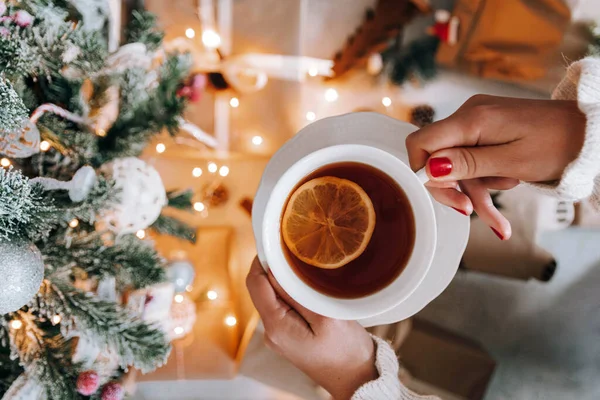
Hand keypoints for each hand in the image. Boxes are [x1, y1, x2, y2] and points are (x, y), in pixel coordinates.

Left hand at [246, 258, 377, 399]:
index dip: (262, 260)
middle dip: (274, 269)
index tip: (277, 243)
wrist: (356, 380)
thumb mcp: (326, 317)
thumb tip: (274, 271)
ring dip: (284, 282)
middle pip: (262, 289)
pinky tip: (307, 288)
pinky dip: (290, 294)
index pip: (255, 283)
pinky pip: (282, 308)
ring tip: (305, 269)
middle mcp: (271, 332)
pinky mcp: (288, 336)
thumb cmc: (347, 351)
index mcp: (276, 326)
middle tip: (295, 252)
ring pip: (272, 298)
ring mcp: (278, 336)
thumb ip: (296, 294)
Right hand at [405, 95, 585, 238]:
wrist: (588, 132)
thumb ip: (468, 164)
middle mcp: (469, 116)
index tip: (445, 192)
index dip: (423, 171)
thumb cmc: (558, 144)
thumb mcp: (512, 161)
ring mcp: (477, 123)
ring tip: (498, 219)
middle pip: (437, 157)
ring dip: (475, 192)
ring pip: (458, 165)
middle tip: (468, 211)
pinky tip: (499, 203)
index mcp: (472, 119)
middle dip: (453, 189)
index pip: (421, 142)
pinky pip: (474, 160)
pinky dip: (484, 183)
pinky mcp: (486, 131)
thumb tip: (429, 168)